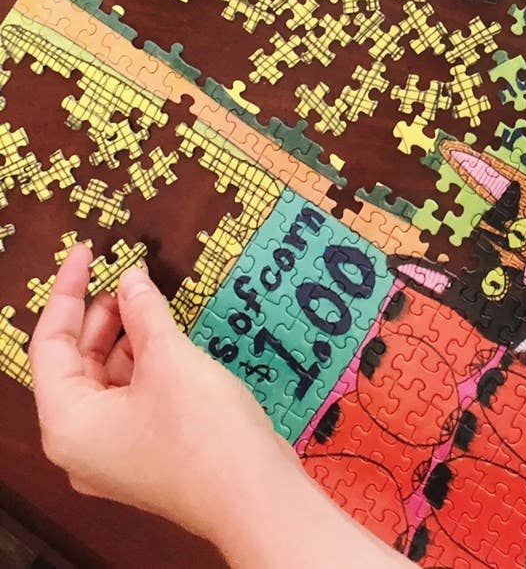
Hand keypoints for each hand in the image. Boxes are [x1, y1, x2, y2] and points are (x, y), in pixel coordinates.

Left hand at [29, 244, 296, 543]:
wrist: (253, 493)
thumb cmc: (203, 434)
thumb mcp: (169, 357)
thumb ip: (143, 312)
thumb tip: (131, 280)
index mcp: (68, 423)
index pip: (50, 345)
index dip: (66, 291)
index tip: (84, 253)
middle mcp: (81, 443)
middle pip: (76, 363)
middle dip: (101, 314)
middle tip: (128, 275)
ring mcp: (113, 451)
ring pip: (106, 378)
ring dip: (126, 335)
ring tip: (150, 300)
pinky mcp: (144, 451)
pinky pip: (130, 396)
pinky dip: (144, 361)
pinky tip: (167, 335)